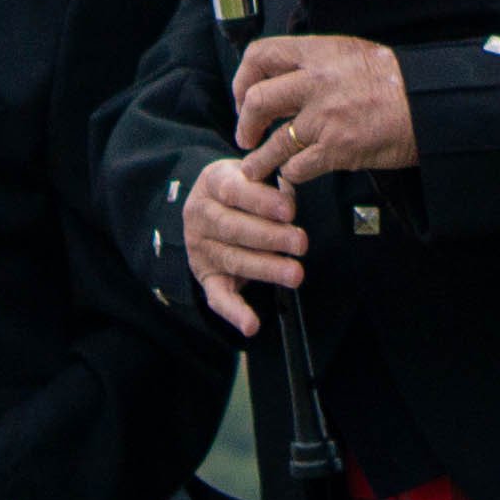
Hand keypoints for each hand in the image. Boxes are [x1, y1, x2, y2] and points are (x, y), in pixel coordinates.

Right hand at [181, 160, 302, 331]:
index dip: (262, 201)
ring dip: (266, 269)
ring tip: (295, 274)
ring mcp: (201, 248)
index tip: (289, 210)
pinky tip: (251, 325)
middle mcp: (199, 216)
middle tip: (301, 242)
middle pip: (232, 228)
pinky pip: (218, 297)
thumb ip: (270, 184)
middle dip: (270, 237)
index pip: (234, 191)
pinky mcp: (206, 277)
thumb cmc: (246, 190)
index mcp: (212, 184)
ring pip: (233, 260)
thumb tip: (289, 203)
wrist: (213, 204)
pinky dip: (234, 312)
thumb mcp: (254, 175)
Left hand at [233, 35, 418, 180]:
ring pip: (272, 142)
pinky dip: (290, 173)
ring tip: (254, 168)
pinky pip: (296, 166)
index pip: (261, 56)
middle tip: (247, 135)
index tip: (246, 96)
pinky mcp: (337, 149)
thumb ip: (317, 61)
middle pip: (258, 101)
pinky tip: (292, 174)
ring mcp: (325, 117)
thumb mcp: (353, 54)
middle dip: (245, 123)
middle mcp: (316, 82)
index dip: (243, 79)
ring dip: (258, 159)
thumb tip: (286, 74)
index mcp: (319, 53)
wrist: (432, 106)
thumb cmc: (397, 82)